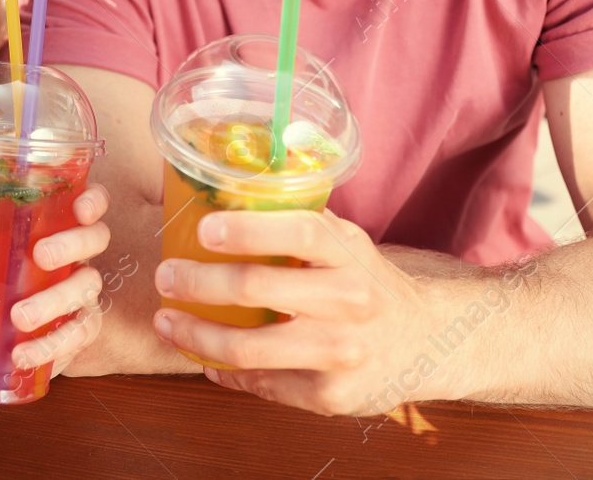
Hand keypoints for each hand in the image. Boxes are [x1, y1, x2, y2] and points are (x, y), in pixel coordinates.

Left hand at [0, 183, 110, 374]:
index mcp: (58, 223)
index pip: (90, 201)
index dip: (94, 200)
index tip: (81, 206)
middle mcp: (78, 254)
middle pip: (95, 239)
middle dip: (72, 244)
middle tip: (40, 256)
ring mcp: (82, 292)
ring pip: (86, 289)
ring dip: (56, 301)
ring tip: (19, 318)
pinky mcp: (78, 330)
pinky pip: (77, 337)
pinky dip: (51, 347)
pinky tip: (22, 356)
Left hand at [152, 207, 436, 414]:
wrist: (426, 341)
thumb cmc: (366, 282)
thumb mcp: (346, 243)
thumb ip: (296, 223)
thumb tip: (219, 197)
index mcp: (350, 253)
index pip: (299, 231)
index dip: (247, 228)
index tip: (204, 228)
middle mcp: (350, 301)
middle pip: (258, 288)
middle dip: (198, 282)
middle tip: (166, 276)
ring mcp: (340, 353)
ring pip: (248, 348)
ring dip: (196, 335)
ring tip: (167, 321)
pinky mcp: (329, 396)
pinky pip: (260, 384)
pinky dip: (222, 370)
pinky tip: (205, 358)